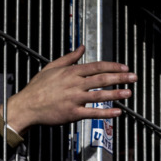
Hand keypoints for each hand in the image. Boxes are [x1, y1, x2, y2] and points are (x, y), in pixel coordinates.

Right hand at [3, 45, 135, 133]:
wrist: (27, 106)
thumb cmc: (39, 87)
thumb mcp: (51, 67)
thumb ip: (69, 58)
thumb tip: (81, 47)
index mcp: (70, 72)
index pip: (96, 67)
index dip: (112, 67)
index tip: (125, 68)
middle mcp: (74, 84)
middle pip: (101, 79)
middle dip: (120, 78)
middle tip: (134, 78)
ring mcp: (73, 99)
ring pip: (99, 95)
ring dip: (116, 94)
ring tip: (129, 93)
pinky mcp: (72, 113)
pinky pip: (92, 113)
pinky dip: (106, 113)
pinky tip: (118, 112)